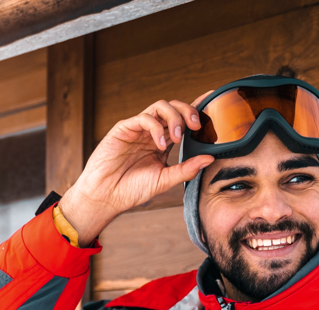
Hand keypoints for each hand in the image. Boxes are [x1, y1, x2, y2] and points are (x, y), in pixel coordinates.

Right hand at [59, 98, 214, 245]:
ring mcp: (138, 129)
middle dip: (188, 111)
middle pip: (174, 108)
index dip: (196, 109)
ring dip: (173, 117)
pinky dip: (155, 128)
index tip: (212, 103)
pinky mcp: (124, 128)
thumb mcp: (164, 180)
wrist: (106, 196)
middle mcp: (151, 132)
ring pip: (160, 107)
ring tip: (177, 137)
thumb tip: (209, 159)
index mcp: (162, 143)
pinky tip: (159, 144)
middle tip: (196, 126)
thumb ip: (186, 169)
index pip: (182, 120)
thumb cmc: (131, 190)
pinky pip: (143, 118)